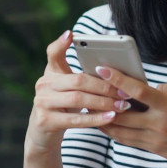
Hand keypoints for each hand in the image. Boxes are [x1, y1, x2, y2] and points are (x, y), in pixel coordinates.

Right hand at [24, 31, 131, 156]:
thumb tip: (112, 72)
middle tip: (124, 91)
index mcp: (50, 73)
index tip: (72, 34)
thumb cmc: (62, 107)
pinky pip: (76, 120)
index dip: (61, 43)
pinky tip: (111, 117)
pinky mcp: (45, 121)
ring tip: (122, 105)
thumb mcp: (67, 89)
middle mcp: (43, 84)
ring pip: (78, 99)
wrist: (42, 133)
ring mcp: (42, 102)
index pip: (53, 54)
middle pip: (78, 80)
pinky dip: (96, 118)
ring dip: (104, 102)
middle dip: (104, 86)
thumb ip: (81, 78)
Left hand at [93, 67, 166, 167]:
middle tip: (86, 87)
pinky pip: (125, 139)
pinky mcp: (151, 148)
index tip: (102, 68)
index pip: (138, 91)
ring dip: (102, 117)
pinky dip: (112, 130)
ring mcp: (154, 138)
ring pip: (119, 129)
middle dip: (102, 100)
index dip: (118, 79)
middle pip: (122, 112)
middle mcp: (159, 123)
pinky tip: (102, 121)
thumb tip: (147, 87)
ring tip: (88, 105)